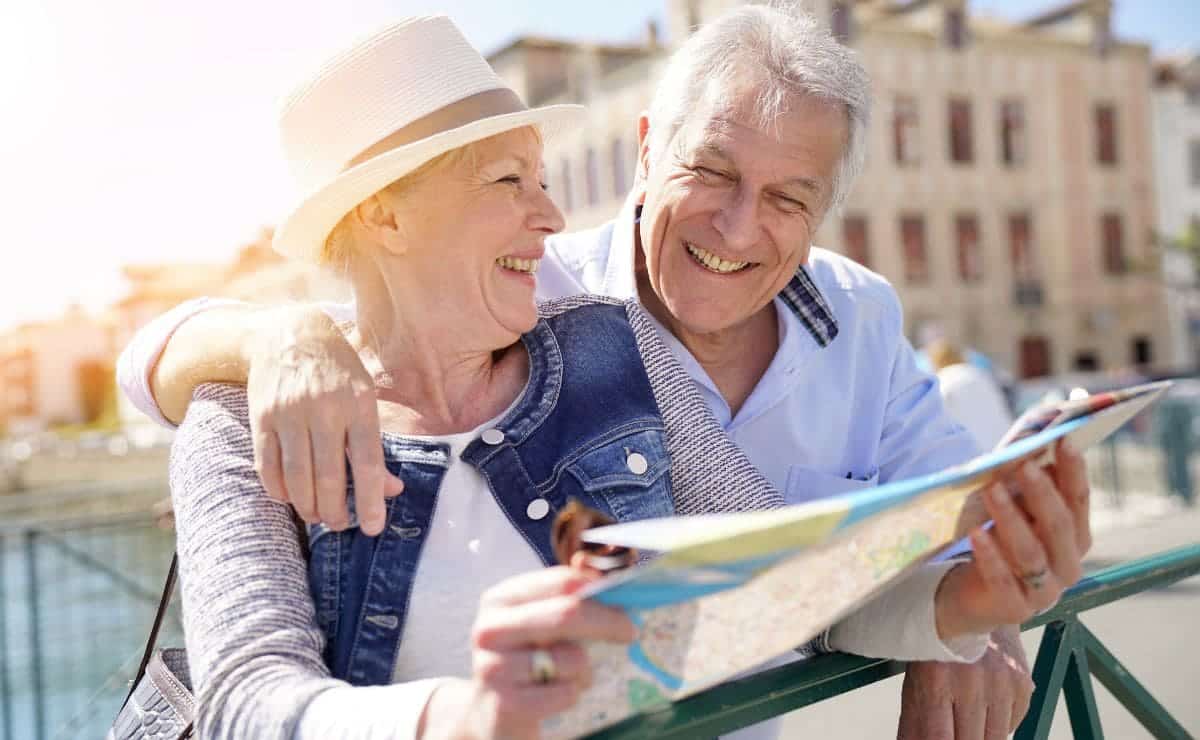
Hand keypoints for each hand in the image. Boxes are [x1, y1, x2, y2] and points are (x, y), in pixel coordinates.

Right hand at [247, 306, 402, 534]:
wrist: (290, 333)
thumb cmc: (338, 371)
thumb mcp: (366, 397)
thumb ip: (376, 445)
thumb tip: (390, 490)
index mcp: (358, 404)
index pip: (367, 462)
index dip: (371, 499)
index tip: (374, 527)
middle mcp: (324, 409)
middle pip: (328, 476)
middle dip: (335, 511)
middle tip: (339, 525)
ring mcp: (289, 413)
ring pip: (297, 477)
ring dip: (307, 506)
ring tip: (317, 516)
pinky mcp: (261, 417)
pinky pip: (267, 466)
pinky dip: (278, 490)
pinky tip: (289, 498)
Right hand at [420, 567, 634, 739]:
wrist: (490, 711)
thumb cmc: (525, 658)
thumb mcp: (540, 621)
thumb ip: (567, 596)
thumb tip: (598, 569)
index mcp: (500, 598)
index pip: (560, 581)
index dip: (599, 590)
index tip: (626, 603)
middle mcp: (490, 629)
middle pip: (566, 615)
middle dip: (607, 622)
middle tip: (630, 632)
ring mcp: (492, 667)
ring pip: (571, 659)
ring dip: (583, 670)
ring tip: (565, 675)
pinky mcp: (503, 704)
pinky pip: (565, 693)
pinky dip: (571, 695)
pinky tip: (552, 694)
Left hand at [897, 625, 1032, 739]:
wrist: (972, 601)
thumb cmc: (935, 647)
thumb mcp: (915, 683)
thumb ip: (917, 724)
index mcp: (934, 682)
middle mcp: (970, 683)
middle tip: (952, 729)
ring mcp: (1000, 684)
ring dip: (980, 736)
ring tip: (966, 718)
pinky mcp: (1022, 684)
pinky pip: (1013, 724)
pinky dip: (999, 724)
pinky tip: (986, 705)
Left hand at [937, 440, 1091, 637]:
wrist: (975, 598)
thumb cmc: (1002, 546)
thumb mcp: (1018, 517)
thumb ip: (1029, 492)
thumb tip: (1030, 450)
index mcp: (1075, 539)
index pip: (1079, 501)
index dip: (1074, 471)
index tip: (1064, 440)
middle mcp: (1067, 566)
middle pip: (1059, 526)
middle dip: (1042, 494)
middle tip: (1023, 465)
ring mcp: (1044, 592)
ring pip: (1030, 552)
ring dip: (1011, 518)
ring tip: (993, 490)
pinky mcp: (1015, 609)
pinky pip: (1002, 579)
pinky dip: (990, 555)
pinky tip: (975, 534)